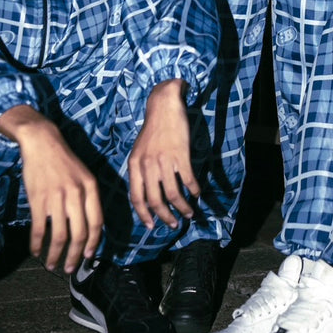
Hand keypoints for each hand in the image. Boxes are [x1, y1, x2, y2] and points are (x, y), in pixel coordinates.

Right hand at [0, 106, 102, 273]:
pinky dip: (37, 243)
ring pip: (60, 235)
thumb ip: (88, 198)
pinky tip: (35, 251)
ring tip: (53, 265)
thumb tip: (90, 227)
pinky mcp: (38, 199)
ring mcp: (56, 197)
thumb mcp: (84, 175)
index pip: (97, 222)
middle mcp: (76, 194)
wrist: (42, 141)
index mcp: (90, 188)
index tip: (88, 257)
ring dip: (56, 255)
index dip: (93, 243)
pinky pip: (39, 228)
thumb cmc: (63, 160)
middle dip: (75, 256)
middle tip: (71, 269)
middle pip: (80, 233)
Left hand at [127, 79, 198, 230]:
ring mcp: (164, 160)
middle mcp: (147, 165)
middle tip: (173, 224)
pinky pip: (188, 179)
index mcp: (135, 165)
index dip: (144, 215)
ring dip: (182, 207)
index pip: (136, 198)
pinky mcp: (180, 154)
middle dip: (165, 216)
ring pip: (173, 194)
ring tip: (188, 213)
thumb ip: (140, 171)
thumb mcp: (138, 150)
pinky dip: (193, 190)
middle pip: (155, 200)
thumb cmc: (153, 128)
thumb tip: (146, 195)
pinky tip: (197, 193)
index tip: (152, 225)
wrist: (164, 106)